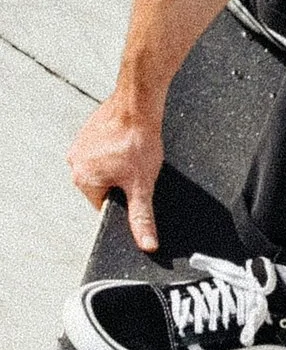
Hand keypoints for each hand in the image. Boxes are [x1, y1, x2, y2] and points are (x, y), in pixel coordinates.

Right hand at [67, 88, 166, 251]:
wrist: (138, 104)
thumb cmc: (138, 141)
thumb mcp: (142, 186)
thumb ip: (142, 217)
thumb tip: (146, 245)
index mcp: (82, 179)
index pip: (104, 206)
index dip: (124, 202)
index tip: (135, 191)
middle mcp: (75, 162)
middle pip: (103, 189)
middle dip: (122, 184)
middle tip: (137, 171)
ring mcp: (80, 145)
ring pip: (105, 170)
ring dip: (120, 168)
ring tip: (132, 156)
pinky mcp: (88, 133)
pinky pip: (104, 153)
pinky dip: (117, 153)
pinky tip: (129, 146)